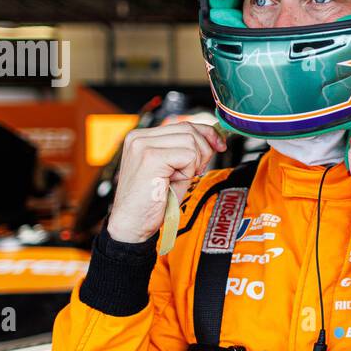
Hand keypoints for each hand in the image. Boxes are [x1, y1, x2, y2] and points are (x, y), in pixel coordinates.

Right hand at [106, 122, 226, 242]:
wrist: (131, 225)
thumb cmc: (152, 202)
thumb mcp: (172, 171)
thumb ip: (185, 152)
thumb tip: (212, 140)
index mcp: (141, 137)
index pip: (183, 125)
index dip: (206, 134)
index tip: (220, 145)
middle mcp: (139, 137)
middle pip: (189, 130)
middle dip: (203, 151)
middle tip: (195, 173)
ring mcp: (143, 145)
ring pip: (191, 141)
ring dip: (193, 164)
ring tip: (178, 179)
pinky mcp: (150, 157)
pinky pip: (188, 155)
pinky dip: (188, 171)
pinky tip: (174, 182)